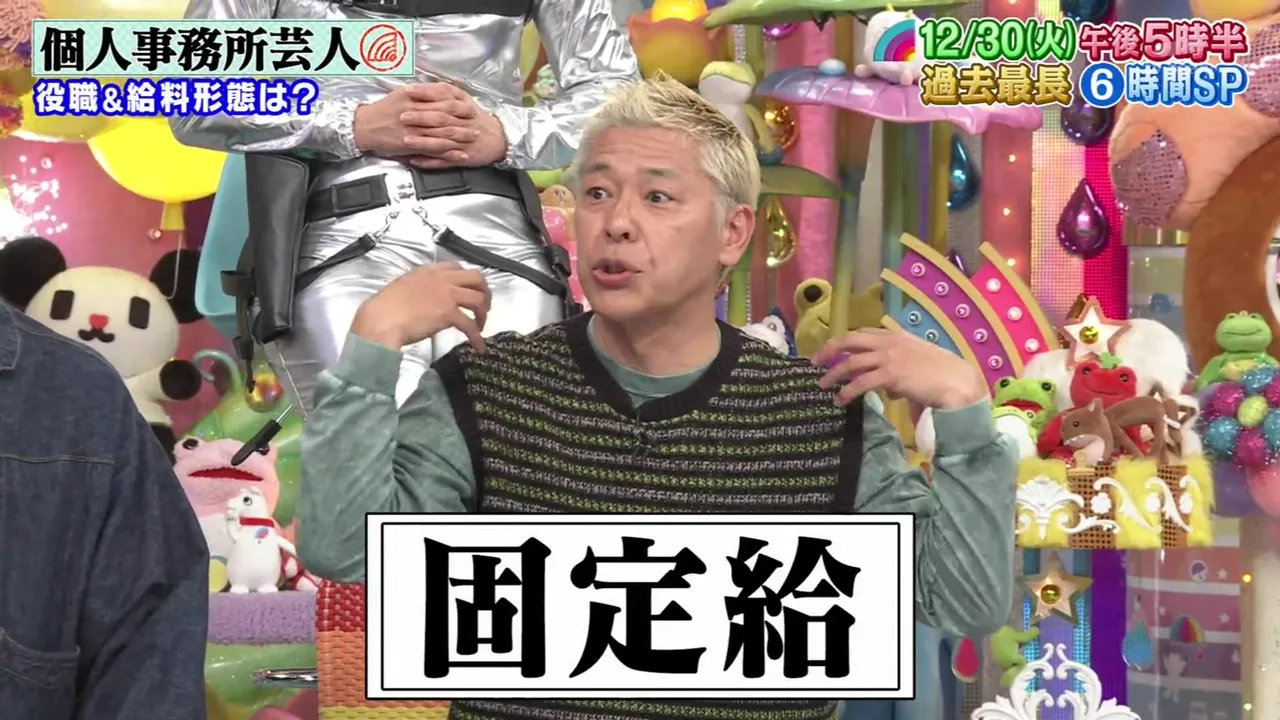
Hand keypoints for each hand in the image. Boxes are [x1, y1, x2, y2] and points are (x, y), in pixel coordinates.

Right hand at [351, 262, 491, 350]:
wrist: (381, 320)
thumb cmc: (385, 307)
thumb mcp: (403, 287)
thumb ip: (420, 288)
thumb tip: (429, 299)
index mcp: (429, 271)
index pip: (457, 267)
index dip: (468, 279)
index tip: (470, 290)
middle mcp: (441, 279)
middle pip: (476, 278)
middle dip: (485, 292)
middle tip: (484, 307)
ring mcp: (446, 294)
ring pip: (478, 299)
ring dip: (483, 314)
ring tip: (480, 327)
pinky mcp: (448, 313)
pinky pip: (470, 325)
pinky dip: (477, 337)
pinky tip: (479, 347)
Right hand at [352, 84, 481, 161]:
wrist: (364, 126)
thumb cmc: (381, 110)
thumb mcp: (400, 95)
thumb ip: (419, 94)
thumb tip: (437, 90)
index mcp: (412, 97)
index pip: (440, 97)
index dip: (457, 101)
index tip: (470, 103)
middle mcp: (414, 111)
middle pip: (445, 114)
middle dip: (463, 117)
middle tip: (477, 119)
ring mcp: (413, 129)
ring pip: (442, 131)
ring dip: (461, 135)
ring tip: (474, 136)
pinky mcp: (411, 144)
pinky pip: (434, 148)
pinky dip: (449, 152)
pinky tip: (461, 154)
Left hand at [398, 84, 507, 168]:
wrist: (498, 139)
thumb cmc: (476, 119)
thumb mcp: (465, 100)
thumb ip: (445, 93)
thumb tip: (421, 86)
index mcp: (463, 107)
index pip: (444, 97)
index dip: (426, 94)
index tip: (409, 92)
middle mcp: (462, 124)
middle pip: (441, 119)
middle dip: (422, 118)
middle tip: (403, 116)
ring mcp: (461, 143)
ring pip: (441, 142)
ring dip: (423, 142)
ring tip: (406, 141)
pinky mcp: (461, 158)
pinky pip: (443, 161)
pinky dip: (429, 162)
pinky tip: (414, 160)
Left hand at [812, 328, 986, 408]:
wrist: (958, 382)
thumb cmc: (943, 374)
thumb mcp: (918, 365)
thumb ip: (899, 373)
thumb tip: (890, 391)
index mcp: (896, 335)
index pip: (863, 333)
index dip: (844, 341)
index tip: (831, 349)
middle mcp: (890, 342)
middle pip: (849, 340)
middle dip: (829, 349)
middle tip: (815, 361)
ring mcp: (890, 357)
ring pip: (851, 362)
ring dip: (833, 374)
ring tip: (822, 385)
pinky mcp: (891, 375)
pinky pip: (861, 383)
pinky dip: (848, 392)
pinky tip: (841, 400)